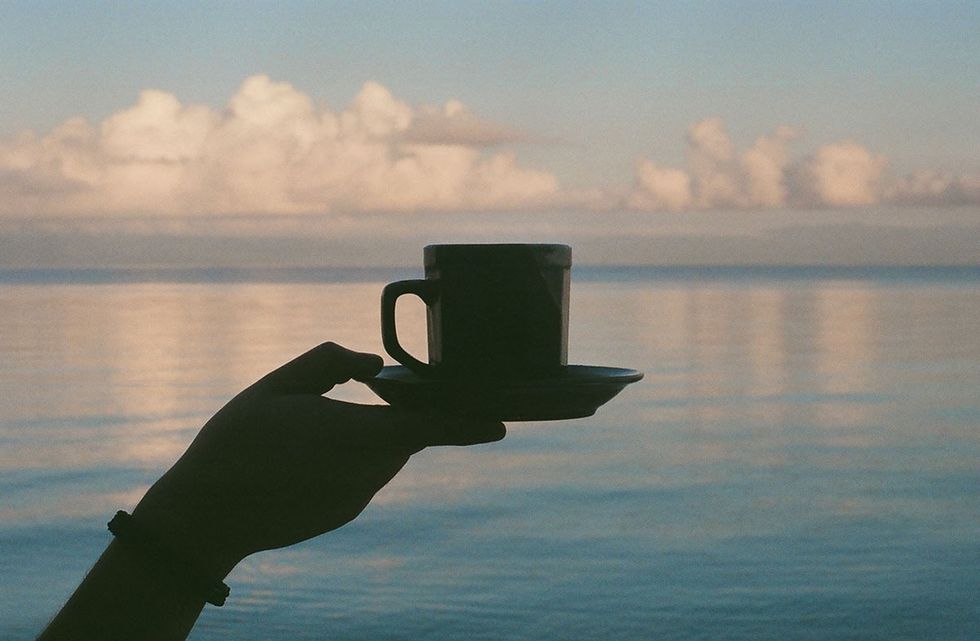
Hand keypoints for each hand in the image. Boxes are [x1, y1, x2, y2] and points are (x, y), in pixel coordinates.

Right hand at [132, 342, 505, 577]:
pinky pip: (362, 475)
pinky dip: (350, 458)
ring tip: (310, 430)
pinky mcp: (345, 511)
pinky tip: (305, 457)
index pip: (430, 427)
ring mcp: (357, 496)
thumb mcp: (280, 385)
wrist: (207, 515)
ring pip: (382, 454)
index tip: (501, 423)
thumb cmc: (238, 443)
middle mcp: (366, 471)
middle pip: (404, 434)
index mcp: (355, 434)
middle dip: (397, 413)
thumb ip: (331, 362)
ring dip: (367, 435)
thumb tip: (373, 364)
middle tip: (360, 398)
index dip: (469, 423)